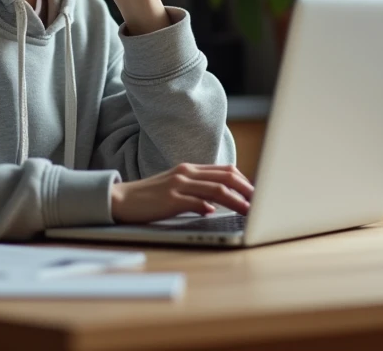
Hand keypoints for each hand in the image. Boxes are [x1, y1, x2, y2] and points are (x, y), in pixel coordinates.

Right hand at [110, 163, 254, 223]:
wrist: (122, 199)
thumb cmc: (150, 197)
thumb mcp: (175, 188)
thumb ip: (195, 191)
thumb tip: (215, 204)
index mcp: (189, 169)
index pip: (225, 170)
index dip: (244, 181)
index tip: (256, 193)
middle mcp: (186, 173)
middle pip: (225, 177)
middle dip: (247, 189)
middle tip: (260, 202)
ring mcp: (178, 185)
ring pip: (216, 189)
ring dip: (236, 201)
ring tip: (249, 211)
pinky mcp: (170, 199)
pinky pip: (195, 202)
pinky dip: (208, 208)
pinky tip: (215, 215)